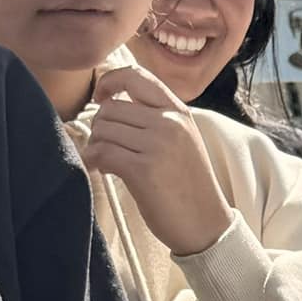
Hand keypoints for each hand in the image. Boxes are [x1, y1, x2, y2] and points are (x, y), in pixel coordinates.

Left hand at [80, 65, 234, 257]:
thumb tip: (109, 103)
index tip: (101, 97)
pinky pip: (101, 152)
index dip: (109, 81)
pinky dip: (95, 162)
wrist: (206, 224)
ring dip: (96, 146)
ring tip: (109, 162)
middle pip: (110, 108)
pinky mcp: (143, 169)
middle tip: (106, 147)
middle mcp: (170, 123)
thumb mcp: (181, 141)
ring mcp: (158, 145)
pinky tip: (106, 171)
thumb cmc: (189, 186)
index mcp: (180, 113)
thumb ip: (155, 118)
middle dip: (100, 128)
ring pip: (102, 130)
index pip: (135, 76)